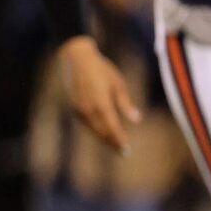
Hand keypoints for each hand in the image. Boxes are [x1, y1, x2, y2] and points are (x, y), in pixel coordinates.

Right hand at [56, 35, 140, 152]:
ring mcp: (79, 109)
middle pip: (101, 132)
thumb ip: (125, 103)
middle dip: (111, 142)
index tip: (126, 149)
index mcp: (101, 104)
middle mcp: (88, 110)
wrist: (75, 59)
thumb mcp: (118, 83)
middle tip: (122, 151)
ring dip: (102, 137)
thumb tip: (137, 119)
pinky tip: (102, 131)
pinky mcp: (74, 107)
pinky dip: (95, 129)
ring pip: (92, 129)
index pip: (112, 128)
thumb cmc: (101, 69)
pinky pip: (86, 123)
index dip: (119, 139)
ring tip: (113, 144)